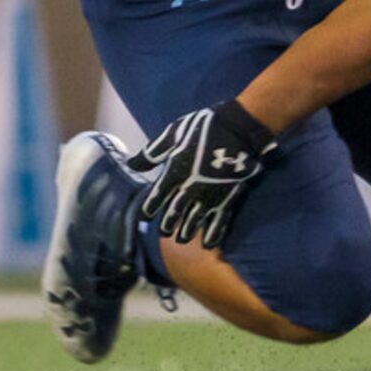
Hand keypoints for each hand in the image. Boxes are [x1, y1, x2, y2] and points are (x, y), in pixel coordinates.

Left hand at [128, 99, 277, 249]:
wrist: (239, 128)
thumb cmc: (205, 127)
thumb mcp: (174, 133)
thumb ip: (153, 152)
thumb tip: (130, 164)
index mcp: (175, 172)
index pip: (156, 198)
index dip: (149, 210)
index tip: (145, 217)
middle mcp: (190, 189)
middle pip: (174, 214)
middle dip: (168, 225)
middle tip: (165, 232)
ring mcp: (210, 195)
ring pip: (194, 221)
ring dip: (186, 232)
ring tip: (182, 238)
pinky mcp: (228, 197)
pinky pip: (219, 222)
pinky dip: (213, 234)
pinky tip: (208, 243)